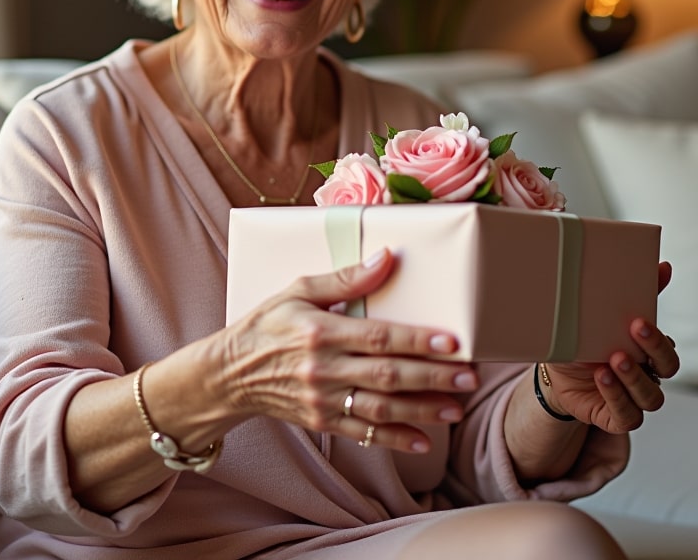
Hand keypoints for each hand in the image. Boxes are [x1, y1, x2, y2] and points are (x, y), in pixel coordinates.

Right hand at [216, 248, 475, 453]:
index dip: (416, 340)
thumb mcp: (297, 290)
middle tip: (469, 377)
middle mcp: (323, 369)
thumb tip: (387, 257)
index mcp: (321, 332)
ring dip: (421, 411)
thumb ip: (345, 278)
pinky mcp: (321, 422)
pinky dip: (393, 439)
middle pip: (387, 375)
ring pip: (380, 408)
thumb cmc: (267, 324)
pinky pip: (362, 433)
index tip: (450, 341)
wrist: (228, 374)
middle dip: (432, 378)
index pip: (378, 337)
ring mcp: (322, 400)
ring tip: (455, 408)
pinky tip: (422, 440)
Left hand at [538, 261, 677, 433]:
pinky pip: (628, 417)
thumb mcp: (605, 314)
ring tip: (611, 362)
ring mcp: (633, 399)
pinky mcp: (616, 417)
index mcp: (649, 353)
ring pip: (651, 398)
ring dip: (633, 379)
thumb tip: (665, 266)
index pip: (667, 349)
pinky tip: (603, 379)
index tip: (638, 321)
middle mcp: (647, 376)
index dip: (657, 339)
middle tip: (630, 332)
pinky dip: (617, 399)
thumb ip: (637, 293)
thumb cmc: (586, 339)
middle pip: (667, 371)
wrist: (556, 369)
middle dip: (652, 352)